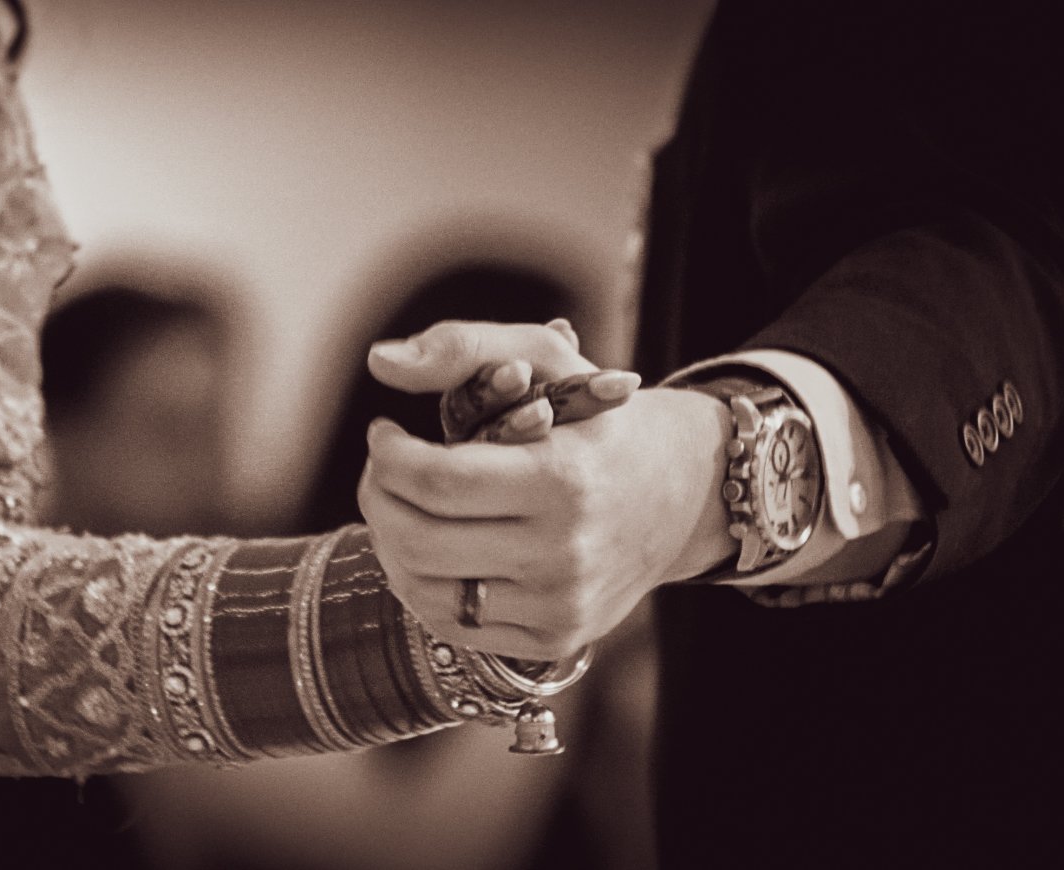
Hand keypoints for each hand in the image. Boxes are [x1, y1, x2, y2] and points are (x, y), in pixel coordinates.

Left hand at [360, 321, 736, 659]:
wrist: (686, 495)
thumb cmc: (601, 420)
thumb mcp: (547, 359)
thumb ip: (464, 347)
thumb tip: (381, 363)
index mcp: (563, 480)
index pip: (436, 480)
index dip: (388, 456)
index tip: (383, 433)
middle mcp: (564, 553)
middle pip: (418, 540)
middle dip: (378, 497)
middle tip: (382, 469)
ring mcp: (560, 605)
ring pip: (423, 590)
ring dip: (389, 543)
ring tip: (399, 506)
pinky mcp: (555, 638)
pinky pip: (453, 623)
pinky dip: (420, 584)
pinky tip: (428, 544)